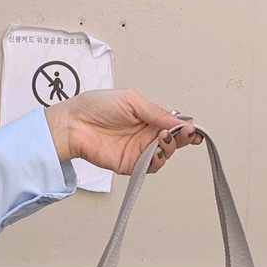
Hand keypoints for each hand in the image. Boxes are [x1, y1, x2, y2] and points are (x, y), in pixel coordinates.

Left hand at [44, 89, 202, 174]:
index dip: (185, 126)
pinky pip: (150, 167)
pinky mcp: (130, 164)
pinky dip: (157, 160)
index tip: (193, 127)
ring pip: (165, 154)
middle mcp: (146, 134)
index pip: (173, 123)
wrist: (74, 124)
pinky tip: (155, 150)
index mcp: (148, 116)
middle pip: (173, 140)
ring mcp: (139, 150)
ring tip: (164, 137)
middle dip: (183, 137)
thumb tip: (178, 120)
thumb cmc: (95, 106)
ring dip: (170, 148)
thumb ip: (156, 111)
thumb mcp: (131, 100)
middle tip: (186, 133)